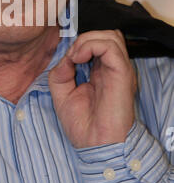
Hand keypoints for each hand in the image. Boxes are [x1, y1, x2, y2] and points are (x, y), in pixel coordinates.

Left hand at [49, 30, 135, 148]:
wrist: (95, 146)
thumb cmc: (83, 126)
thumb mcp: (62, 94)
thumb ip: (61, 72)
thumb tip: (66, 57)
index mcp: (101, 72)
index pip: (97, 43)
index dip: (78, 44)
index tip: (66, 59)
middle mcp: (112, 69)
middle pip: (106, 35)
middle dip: (84, 38)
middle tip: (71, 56)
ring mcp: (118, 70)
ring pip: (111, 36)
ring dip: (88, 40)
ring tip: (75, 57)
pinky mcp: (121, 74)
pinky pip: (111, 47)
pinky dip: (92, 46)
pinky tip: (79, 59)